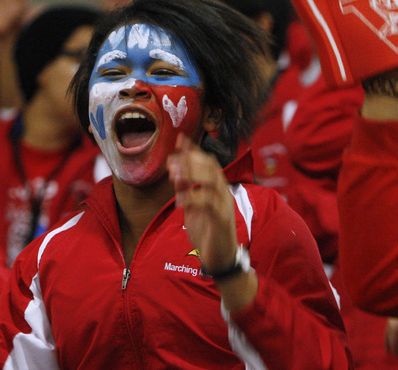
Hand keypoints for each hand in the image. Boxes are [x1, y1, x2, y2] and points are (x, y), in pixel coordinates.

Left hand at [167, 134, 236, 273]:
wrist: (220, 258)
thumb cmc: (207, 231)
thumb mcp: (192, 208)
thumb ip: (186, 191)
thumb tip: (175, 173)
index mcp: (217, 188)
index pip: (208, 163)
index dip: (194, 151)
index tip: (179, 140)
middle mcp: (223, 193)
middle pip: (211, 168)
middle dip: (191, 160)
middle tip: (172, 159)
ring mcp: (224, 205)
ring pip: (211, 182)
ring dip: (192, 175)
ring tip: (174, 174)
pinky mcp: (222, 220)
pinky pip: (209, 204)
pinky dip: (193, 199)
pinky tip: (179, 200)